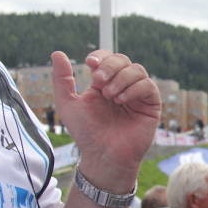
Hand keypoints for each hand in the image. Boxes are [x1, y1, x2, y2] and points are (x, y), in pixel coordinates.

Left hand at [51, 50, 160, 189]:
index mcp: (103, 83)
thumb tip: (57, 53)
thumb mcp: (68, 103)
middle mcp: (122, 86)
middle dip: (110, 66)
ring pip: (137, 70)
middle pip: (122, 60)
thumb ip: (62, 79)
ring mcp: (137, 95)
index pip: (107, 58)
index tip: (90, 63)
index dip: (101, 56)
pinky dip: (134, 89)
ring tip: (111, 97)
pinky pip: (148, 85)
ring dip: (121, 79)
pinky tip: (122, 100)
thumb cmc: (86, 132)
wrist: (103, 154)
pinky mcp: (151, 105)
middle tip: (98, 82)